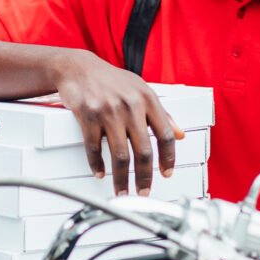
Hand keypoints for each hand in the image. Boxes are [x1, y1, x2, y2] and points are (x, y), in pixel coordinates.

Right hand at [54, 51, 184, 195]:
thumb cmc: (111, 80)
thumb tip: (180, 135)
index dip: (168, 157)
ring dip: (121, 179)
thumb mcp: (141, 89)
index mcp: (147, 99)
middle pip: (143, 150)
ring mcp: (108, 111)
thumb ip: (161, 113)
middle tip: (143, 191)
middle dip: (144, 177)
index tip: (166, 173)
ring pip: (120, 154)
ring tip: (122, 191)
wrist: (79, 68)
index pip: (165, 134)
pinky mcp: (88, 115)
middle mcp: (130, 105)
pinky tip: (99, 172)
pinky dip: (96, 165)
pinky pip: (94, 148)